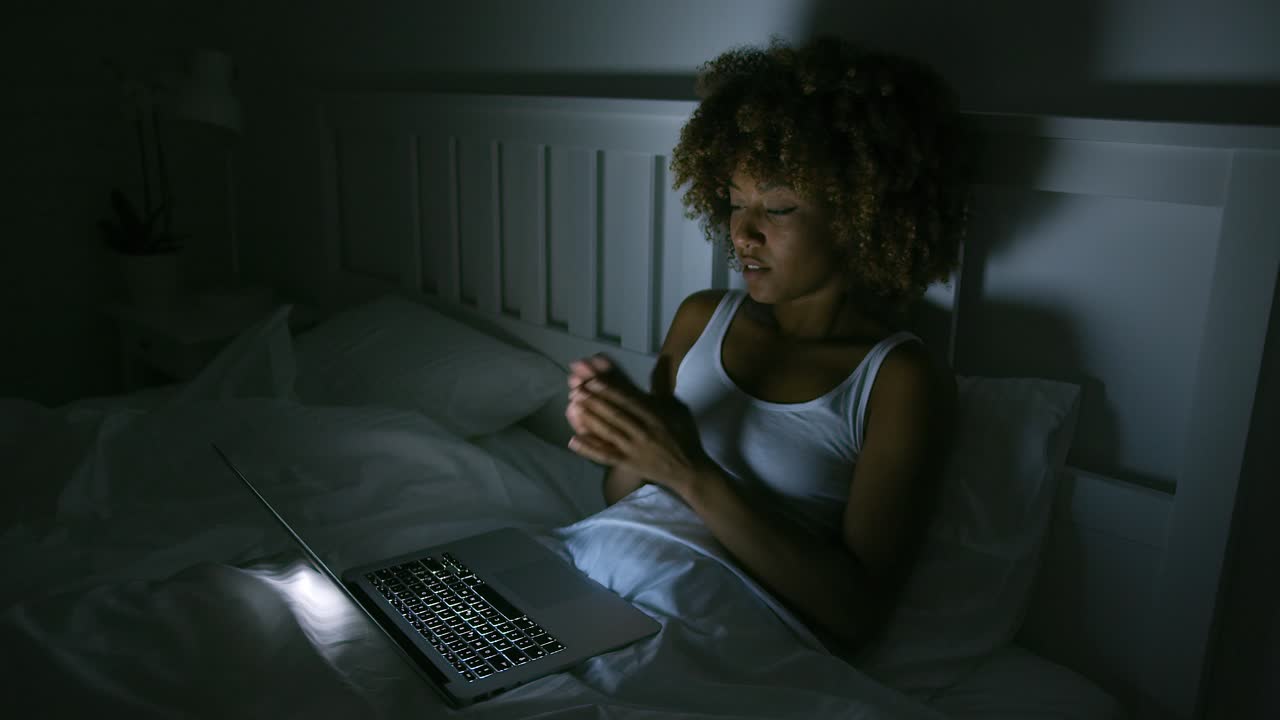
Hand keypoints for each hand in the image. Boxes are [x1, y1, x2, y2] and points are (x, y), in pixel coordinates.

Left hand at [565, 354, 708, 495]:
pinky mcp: (627, 464)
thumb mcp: (677, 407)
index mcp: (654, 416)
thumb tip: (663, 357)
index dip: (609, 391)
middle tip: (576, 390)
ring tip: (572, 407)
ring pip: (608, 432)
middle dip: (594, 402)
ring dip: (589, 420)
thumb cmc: (683, 435)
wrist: (690, 470)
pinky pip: (605, 456)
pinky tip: (572, 441)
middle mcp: (642, 431)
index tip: (592, 381)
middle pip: (615, 415)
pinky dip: (589, 449)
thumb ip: (663, 384)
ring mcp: (633, 449)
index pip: (628, 401)